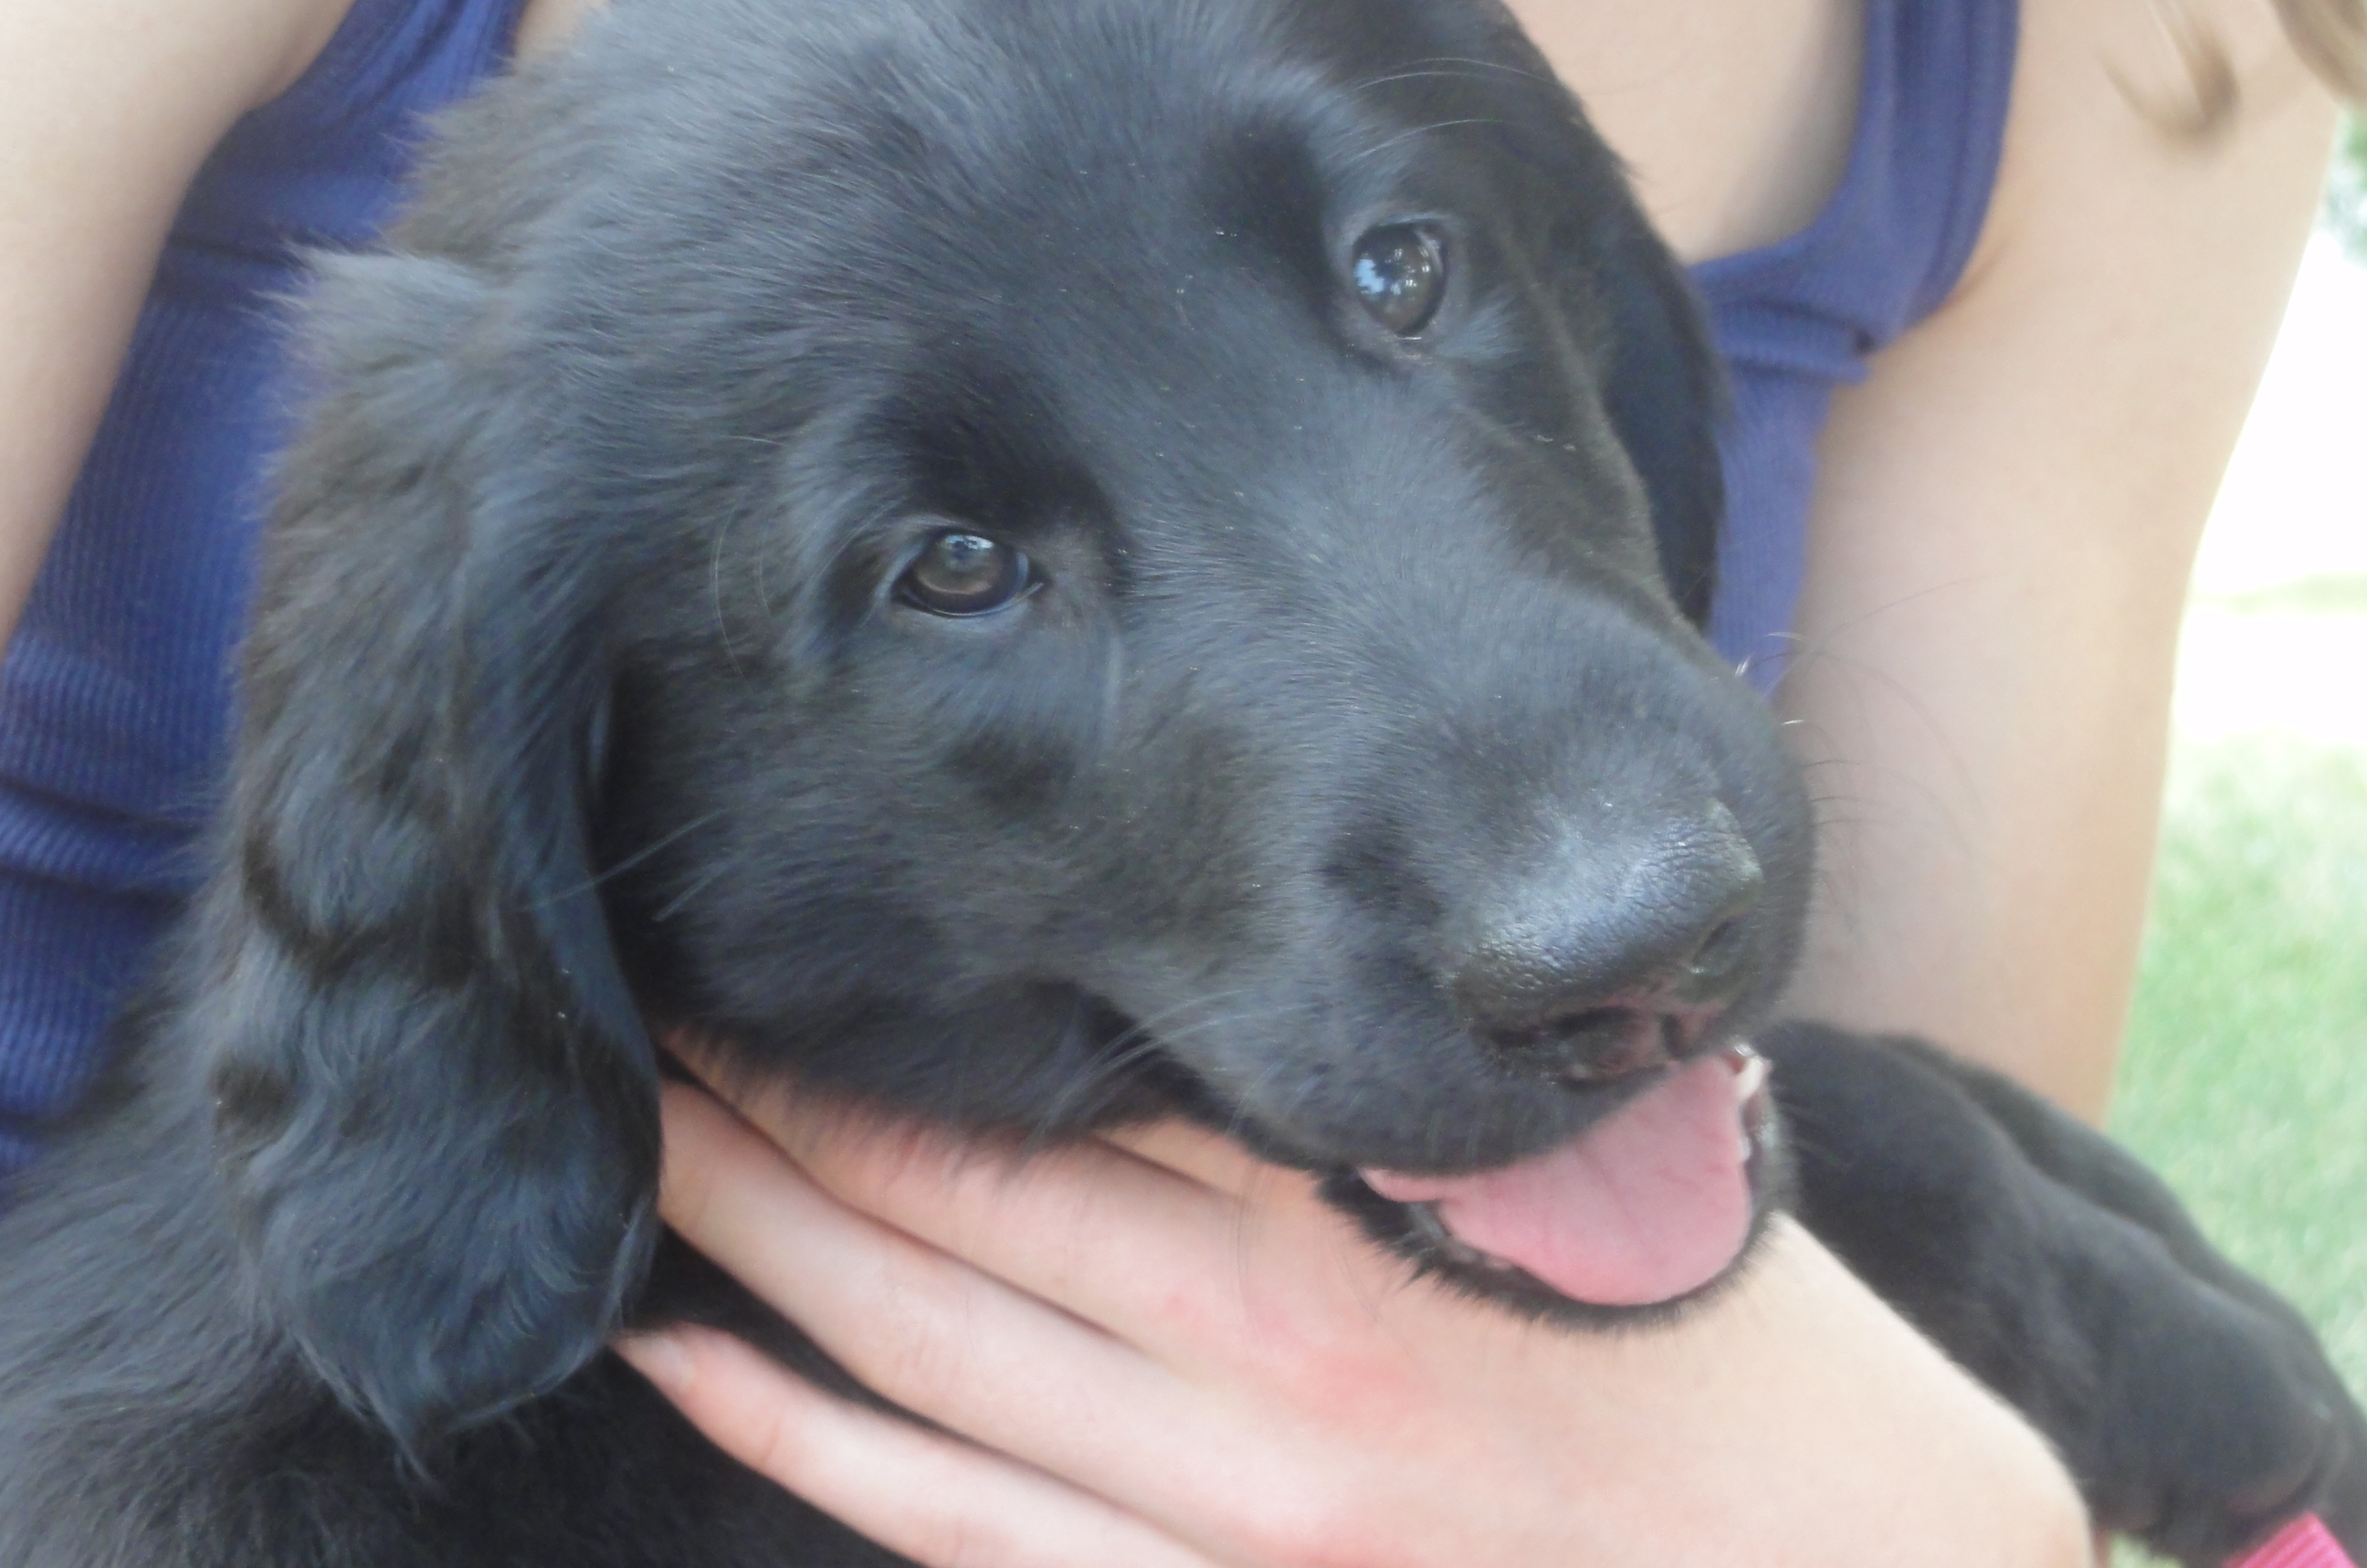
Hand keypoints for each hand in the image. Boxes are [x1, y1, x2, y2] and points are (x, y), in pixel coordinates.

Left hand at [619, 1057, 2090, 1567]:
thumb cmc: (1741, 1358)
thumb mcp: (1586, 1177)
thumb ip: (1385, 1108)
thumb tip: (1206, 1016)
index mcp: (1361, 1231)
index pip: (1055, 1102)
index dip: (881, 1036)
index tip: (775, 959)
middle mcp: (1266, 1378)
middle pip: (942, 1221)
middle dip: (767, 1117)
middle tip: (642, 1017)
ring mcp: (1231, 1528)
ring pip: (917, 1372)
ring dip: (754, 1254)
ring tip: (634, 1154)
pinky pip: (966, 1537)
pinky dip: (815, 1453)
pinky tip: (705, 1371)